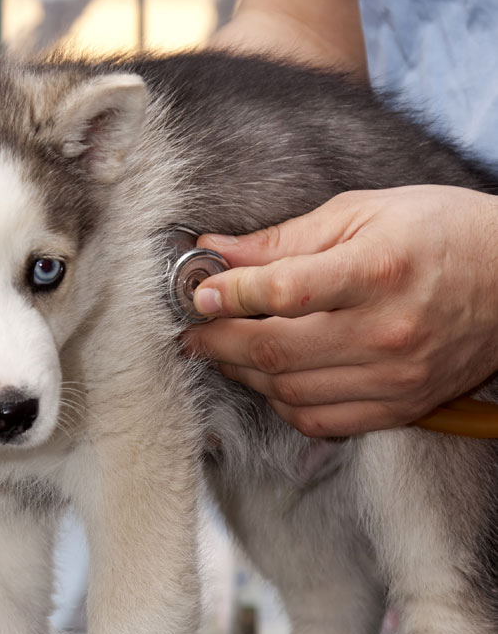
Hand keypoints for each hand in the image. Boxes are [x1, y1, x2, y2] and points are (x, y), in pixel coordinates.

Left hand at [184, 186, 497, 436]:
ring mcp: (395, 376)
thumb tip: (216, 249)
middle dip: (219, 342)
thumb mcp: (365, 212)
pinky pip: (322, 421)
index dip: (230, 294)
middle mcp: (387, 331)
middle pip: (278, 349)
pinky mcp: (401, 406)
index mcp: (379, 270)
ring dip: (245, 373)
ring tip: (225, 351)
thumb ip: (287, 238)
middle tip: (192, 332)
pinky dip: (283, 404)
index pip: (285, 291)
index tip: (199, 292)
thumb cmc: (441, 233)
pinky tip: (270, 379)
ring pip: (291, 392)